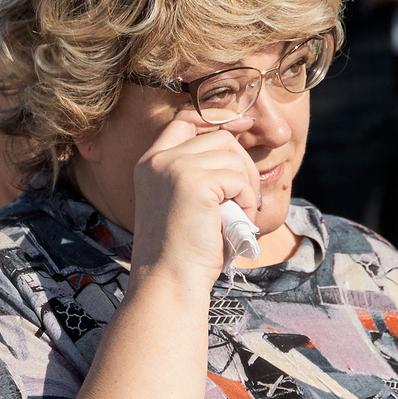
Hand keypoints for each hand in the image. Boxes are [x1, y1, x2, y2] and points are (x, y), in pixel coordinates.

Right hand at [127, 117, 260, 281]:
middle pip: (219, 137)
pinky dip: (246, 201)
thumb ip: (199, 172)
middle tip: (247, 199)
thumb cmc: (183, 251)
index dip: (217, 117)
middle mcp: (158, 160)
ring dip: (246, 185)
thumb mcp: (185, 202)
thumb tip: (237, 140)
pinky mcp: (194, 182)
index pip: (185, 120)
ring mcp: (174, 168)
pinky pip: (238, 178)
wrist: (169, 281)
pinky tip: (237, 222)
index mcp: (150, 163)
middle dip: (243, 164)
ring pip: (232, 155)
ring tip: (241, 215)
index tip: (244, 125)